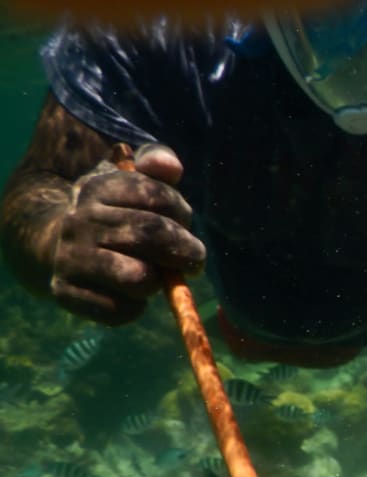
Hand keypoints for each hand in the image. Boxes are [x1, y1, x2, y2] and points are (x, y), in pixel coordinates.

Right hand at [51, 143, 204, 323]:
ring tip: (154, 275)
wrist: (58, 247)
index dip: (182, 213)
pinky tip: (131, 295)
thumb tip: (170, 166)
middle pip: (151, 235)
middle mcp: (79, 221)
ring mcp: (69, 257)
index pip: (157, 196)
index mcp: (97, 188)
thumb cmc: (117, 214)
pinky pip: (119, 310)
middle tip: (193, 259)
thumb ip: (157, 162)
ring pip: (138, 278)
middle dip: (184, 250)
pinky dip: (136, 308)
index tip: (186, 223)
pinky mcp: (65, 291)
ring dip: (158, 281)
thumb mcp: (134, 180)